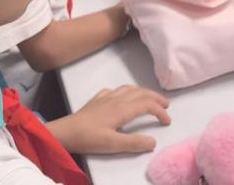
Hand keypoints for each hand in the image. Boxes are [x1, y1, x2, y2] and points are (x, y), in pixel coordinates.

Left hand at [50, 86, 170, 153]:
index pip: (147, 105)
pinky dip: (125, 91)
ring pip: (129, 89)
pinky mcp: (97, 100)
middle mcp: (117, 99)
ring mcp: (106, 97)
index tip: (167, 121)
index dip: (160, 111)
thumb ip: (134, 143)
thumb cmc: (89, 138)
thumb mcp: (112, 145)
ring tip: (150, 98)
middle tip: (166, 105)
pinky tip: (122, 96)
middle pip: (141, 93)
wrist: (66, 132)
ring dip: (143, 92)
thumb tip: (153, 141)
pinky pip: (115, 90)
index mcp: (123, 109)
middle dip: (155, 98)